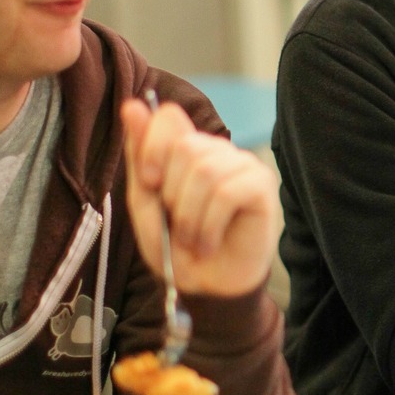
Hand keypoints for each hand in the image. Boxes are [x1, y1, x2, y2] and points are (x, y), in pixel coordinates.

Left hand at [122, 98, 278, 297]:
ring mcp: (243, 165)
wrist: (206, 288)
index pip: (169, 116)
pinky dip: (209, 226)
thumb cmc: (177, 247)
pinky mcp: (262, 186)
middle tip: (178, 223)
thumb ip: (140, 157)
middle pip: (185, 146)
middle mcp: (217, 151)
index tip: (149, 181)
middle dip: (171, 194)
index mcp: (186, 149)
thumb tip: (132, 106)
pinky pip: (226, 192)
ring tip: (193, 240)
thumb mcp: (145, 205)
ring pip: (206, 170)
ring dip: (190, 217)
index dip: (152, 145)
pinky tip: (208, 243)